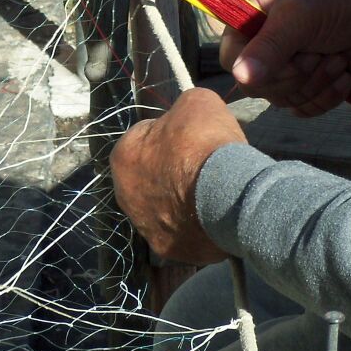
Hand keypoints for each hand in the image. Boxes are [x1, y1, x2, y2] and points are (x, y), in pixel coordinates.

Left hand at [111, 87, 244, 264]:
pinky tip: (212, 213)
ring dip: (179, 199)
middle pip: (150, 174)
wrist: (228, 195)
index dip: (170, 133)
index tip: (192, 136)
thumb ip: (183, 108)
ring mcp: (144, 226)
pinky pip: (179, 231)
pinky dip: (193, 223)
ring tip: (209, 191)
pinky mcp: (167, 249)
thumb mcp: (197, 102)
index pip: (144, 136)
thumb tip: (185, 117)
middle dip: (170, 169)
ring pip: (162, 206)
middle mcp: (123, 195)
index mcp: (122, 156)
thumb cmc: (205, 144)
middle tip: (201, 163)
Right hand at [221, 0, 350, 117]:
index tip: (289, 56)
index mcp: (251, 18)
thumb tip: (240, 76)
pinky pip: (303, 110)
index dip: (257, 66)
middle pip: (259, 86)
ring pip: (284, 100)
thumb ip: (271, 46)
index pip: (230, 57)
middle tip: (321, 51)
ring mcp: (285, 68)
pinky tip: (345, 75)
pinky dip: (327, 97)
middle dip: (298, 74)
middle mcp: (262, 44)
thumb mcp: (302, 17)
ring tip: (338, 58)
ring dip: (318, 83)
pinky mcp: (308, 86)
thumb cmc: (340, 2)